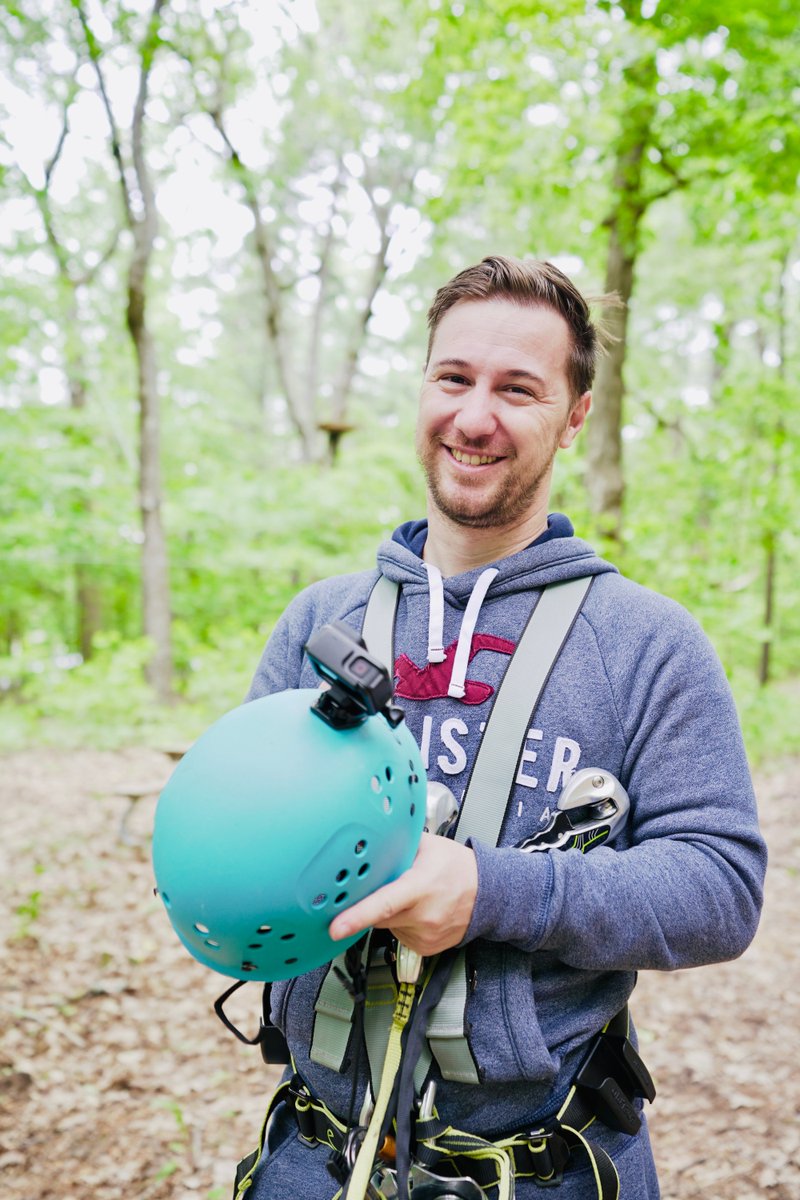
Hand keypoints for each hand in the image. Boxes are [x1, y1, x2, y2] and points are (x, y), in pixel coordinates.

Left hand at [328, 834, 477, 956]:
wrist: (489, 894)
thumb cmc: (459, 867)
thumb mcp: (429, 846)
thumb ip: (398, 843)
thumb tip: (370, 839)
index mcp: (420, 887)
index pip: (384, 904)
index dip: (356, 916)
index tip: (335, 927)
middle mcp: (424, 915)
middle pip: (378, 917)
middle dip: (371, 905)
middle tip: (385, 887)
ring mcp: (426, 935)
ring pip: (388, 927)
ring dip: (390, 914)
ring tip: (412, 897)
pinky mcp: (426, 948)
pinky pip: (400, 936)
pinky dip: (402, 924)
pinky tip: (418, 911)